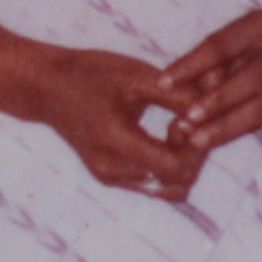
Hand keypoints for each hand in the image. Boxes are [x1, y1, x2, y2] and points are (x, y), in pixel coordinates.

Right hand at [10, 43, 203, 200]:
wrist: (45, 87)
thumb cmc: (90, 74)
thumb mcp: (137, 76)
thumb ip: (178, 96)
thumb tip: (215, 110)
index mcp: (116, 144)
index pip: (175, 168)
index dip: (195, 147)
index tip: (191, 117)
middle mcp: (112, 170)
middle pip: (176, 183)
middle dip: (193, 154)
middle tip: (189, 120)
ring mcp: (110, 178)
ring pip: (168, 187)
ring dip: (182, 162)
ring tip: (177, 128)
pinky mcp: (110, 177)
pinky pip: (153, 182)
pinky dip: (167, 163)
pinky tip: (165, 134)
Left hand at [157, 6, 261, 159]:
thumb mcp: (246, 30)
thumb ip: (218, 53)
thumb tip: (176, 82)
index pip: (222, 45)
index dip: (192, 64)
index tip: (163, 82)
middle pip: (249, 78)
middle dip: (217, 100)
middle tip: (186, 117)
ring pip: (258, 107)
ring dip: (225, 125)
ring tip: (195, 140)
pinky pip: (259, 120)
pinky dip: (232, 131)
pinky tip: (209, 142)